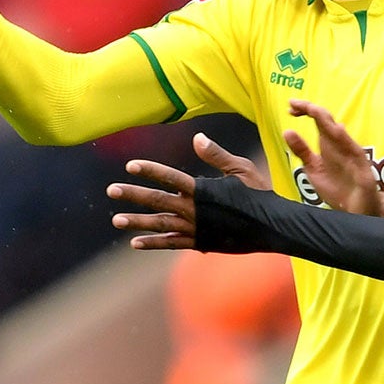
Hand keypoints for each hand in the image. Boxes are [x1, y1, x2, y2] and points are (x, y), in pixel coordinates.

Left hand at [107, 133, 267, 248]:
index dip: (150, 170)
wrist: (272, 227)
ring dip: (137, 222)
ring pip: (160, 225)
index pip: (170, 177)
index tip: (130, 165)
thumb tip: (196, 138)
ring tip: (116, 220)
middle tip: (111, 190)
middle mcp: (195, 210)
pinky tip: (135, 243)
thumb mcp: (241, 168)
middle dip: (133, 194)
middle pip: (158, 201)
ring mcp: (196, 228)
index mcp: (202, 189)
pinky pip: (172, 244)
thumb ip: (216, 155)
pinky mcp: (200, 243)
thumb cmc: (259, 194)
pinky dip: (154, 244)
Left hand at [285, 99, 383, 215]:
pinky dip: (346, 140)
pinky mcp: (362, 168)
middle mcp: (340, 145)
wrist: (356, 212)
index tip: (290, 107)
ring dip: (326, 120)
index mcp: (328, 144)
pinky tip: (337, 129)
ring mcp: (352, 155)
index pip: (318, 120)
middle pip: (327, 121)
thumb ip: (302, 151)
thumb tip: (287, 131)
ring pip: (339, 133)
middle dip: (311, 110)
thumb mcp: (313, 169)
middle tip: (293, 104)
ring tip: (312, 110)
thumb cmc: (338, 189)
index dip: (305, 111)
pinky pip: (355, 151)